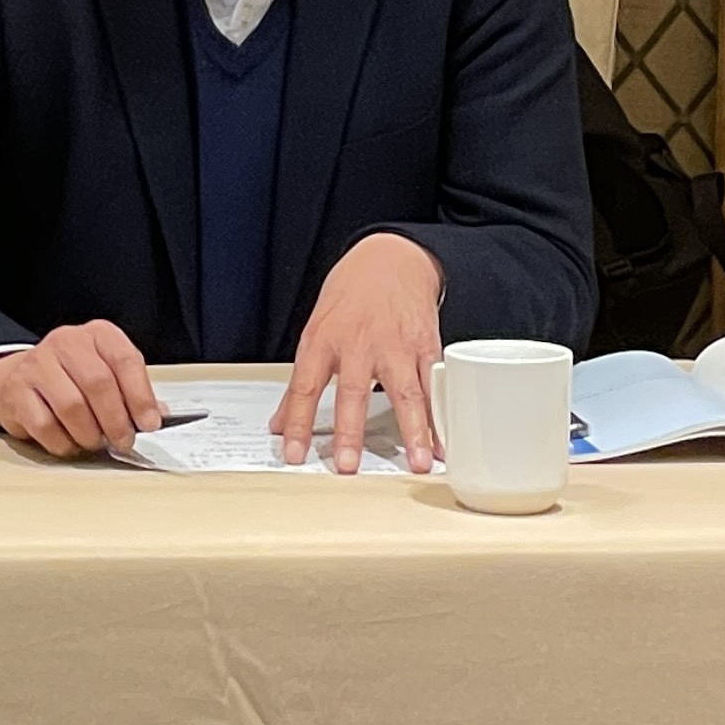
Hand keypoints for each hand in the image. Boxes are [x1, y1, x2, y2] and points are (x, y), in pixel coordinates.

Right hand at [0, 320, 162, 456]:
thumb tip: (157, 417)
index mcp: (97, 335)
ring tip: (95, 441)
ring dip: (89, 434)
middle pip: (98, 383)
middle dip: (116, 421)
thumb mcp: (109, 374)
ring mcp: (37, 364)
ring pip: (71, 406)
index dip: (141, 396)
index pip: (124, 360)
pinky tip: (70, 442)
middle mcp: (66, 342)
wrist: (22, 378)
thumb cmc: (74, 379)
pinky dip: (63, 442)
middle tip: (123, 441)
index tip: (149, 424)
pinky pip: (45, 425)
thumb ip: (133, 393)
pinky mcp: (16, 390)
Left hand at [272, 233, 444, 472]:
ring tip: (416, 463)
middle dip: (350, 432)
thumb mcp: (316, 329)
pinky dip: (439, 418)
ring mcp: (395, 346)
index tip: (294, 453)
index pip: (305, 387)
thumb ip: (302, 380)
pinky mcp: (425, 346)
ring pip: (404, 393)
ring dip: (411, 431)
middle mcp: (358, 344)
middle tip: (348, 465)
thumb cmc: (351, 295)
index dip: (298, 422)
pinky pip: (433, 387)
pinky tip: (443, 443)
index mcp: (323, 339)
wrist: (391, 259)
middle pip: (352, 393)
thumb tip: (280, 423)